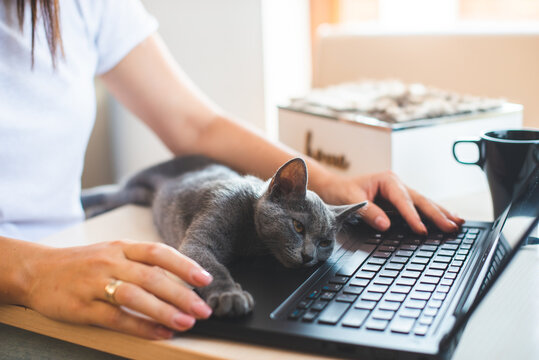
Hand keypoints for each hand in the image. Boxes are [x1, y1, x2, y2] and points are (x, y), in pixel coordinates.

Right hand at [23, 240, 212, 338]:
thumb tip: (181, 280)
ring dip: (164, 310)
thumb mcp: (113, 253)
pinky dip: (141, 327)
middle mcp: (110, 262)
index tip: (205, 279)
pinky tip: (160, 333)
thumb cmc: (85, 263)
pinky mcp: (82, 307)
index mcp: (121, 247)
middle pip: (151, 276)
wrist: (38, 271)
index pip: (158, 252)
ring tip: (186, 322)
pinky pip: (116, 318)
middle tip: (203, 308)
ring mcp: (94, 284)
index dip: (184, 265)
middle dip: (181, 294)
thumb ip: (142, 263)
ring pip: (135, 296)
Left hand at [316, 171, 464, 233]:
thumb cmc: (341, 191)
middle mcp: (397, 184)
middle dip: (437, 214)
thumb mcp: (350, 200)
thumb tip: (386, 225)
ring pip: (424, 203)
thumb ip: (368, 211)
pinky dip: (433, 213)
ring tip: (458, 222)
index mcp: (387, 180)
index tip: (421, 230)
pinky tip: (446, 218)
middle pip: (420, 200)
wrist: (333, 186)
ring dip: (441, 213)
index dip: (413, 216)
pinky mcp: (399, 201)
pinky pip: (418, 207)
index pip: (403, 201)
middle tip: (452, 227)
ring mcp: (400, 191)